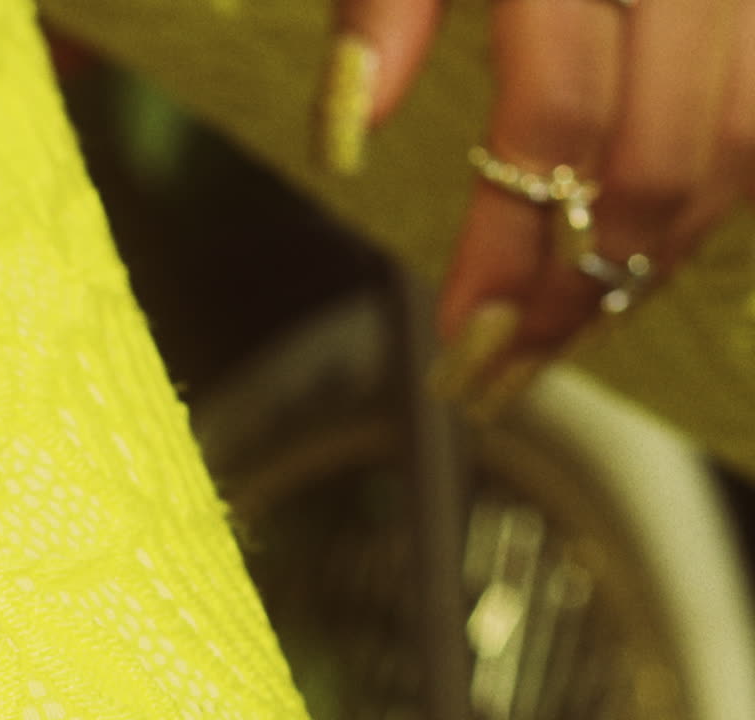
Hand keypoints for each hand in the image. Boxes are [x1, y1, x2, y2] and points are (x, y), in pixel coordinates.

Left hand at [318, 0, 754, 417]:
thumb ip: (388, 5)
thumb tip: (350, 134)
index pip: (552, 114)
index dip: (509, 246)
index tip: (464, 341)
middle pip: (662, 154)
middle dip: (589, 283)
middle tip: (516, 362)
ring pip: (744, 142)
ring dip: (662, 250)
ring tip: (579, 316)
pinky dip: (722, 185)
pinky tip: (654, 233)